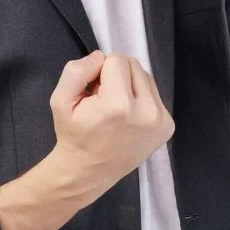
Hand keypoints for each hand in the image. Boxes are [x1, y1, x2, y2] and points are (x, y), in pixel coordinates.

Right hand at [47, 49, 174, 195]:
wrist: (89, 171)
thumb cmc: (74, 135)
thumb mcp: (60, 101)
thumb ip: (77, 71)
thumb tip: (100, 57)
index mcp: (119, 105)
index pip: (116, 59)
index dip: (100, 72)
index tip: (93, 93)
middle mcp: (146, 112)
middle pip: (134, 65)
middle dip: (116, 76)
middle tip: (103, 101)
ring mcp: (161, 121)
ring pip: (146, 77)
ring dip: (130, 85)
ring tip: (116, 109)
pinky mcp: (168, 126)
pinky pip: (154, 94)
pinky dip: (140, 99)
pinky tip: (128, 117)